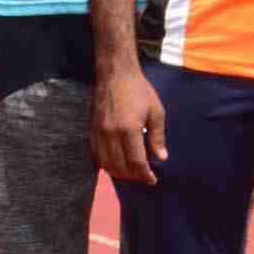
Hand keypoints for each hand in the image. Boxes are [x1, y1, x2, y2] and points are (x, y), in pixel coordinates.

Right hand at [91, 64, 167, 184]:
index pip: (136, 161)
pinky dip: (106, 164)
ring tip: (130, 173)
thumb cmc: (139, 91)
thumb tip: (161, 157)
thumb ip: (157, 136)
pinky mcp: (91, 129)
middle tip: (143, 176)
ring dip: (119, 173)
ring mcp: (98, 132)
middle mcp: (111, 133)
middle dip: (133, 176)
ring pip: (106, 163)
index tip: (152, 179)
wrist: (114, 74)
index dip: (145, 174)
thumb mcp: (156, 112)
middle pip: (120, 166)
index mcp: (129, 129)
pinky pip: (96, 154)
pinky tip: (115, 164)